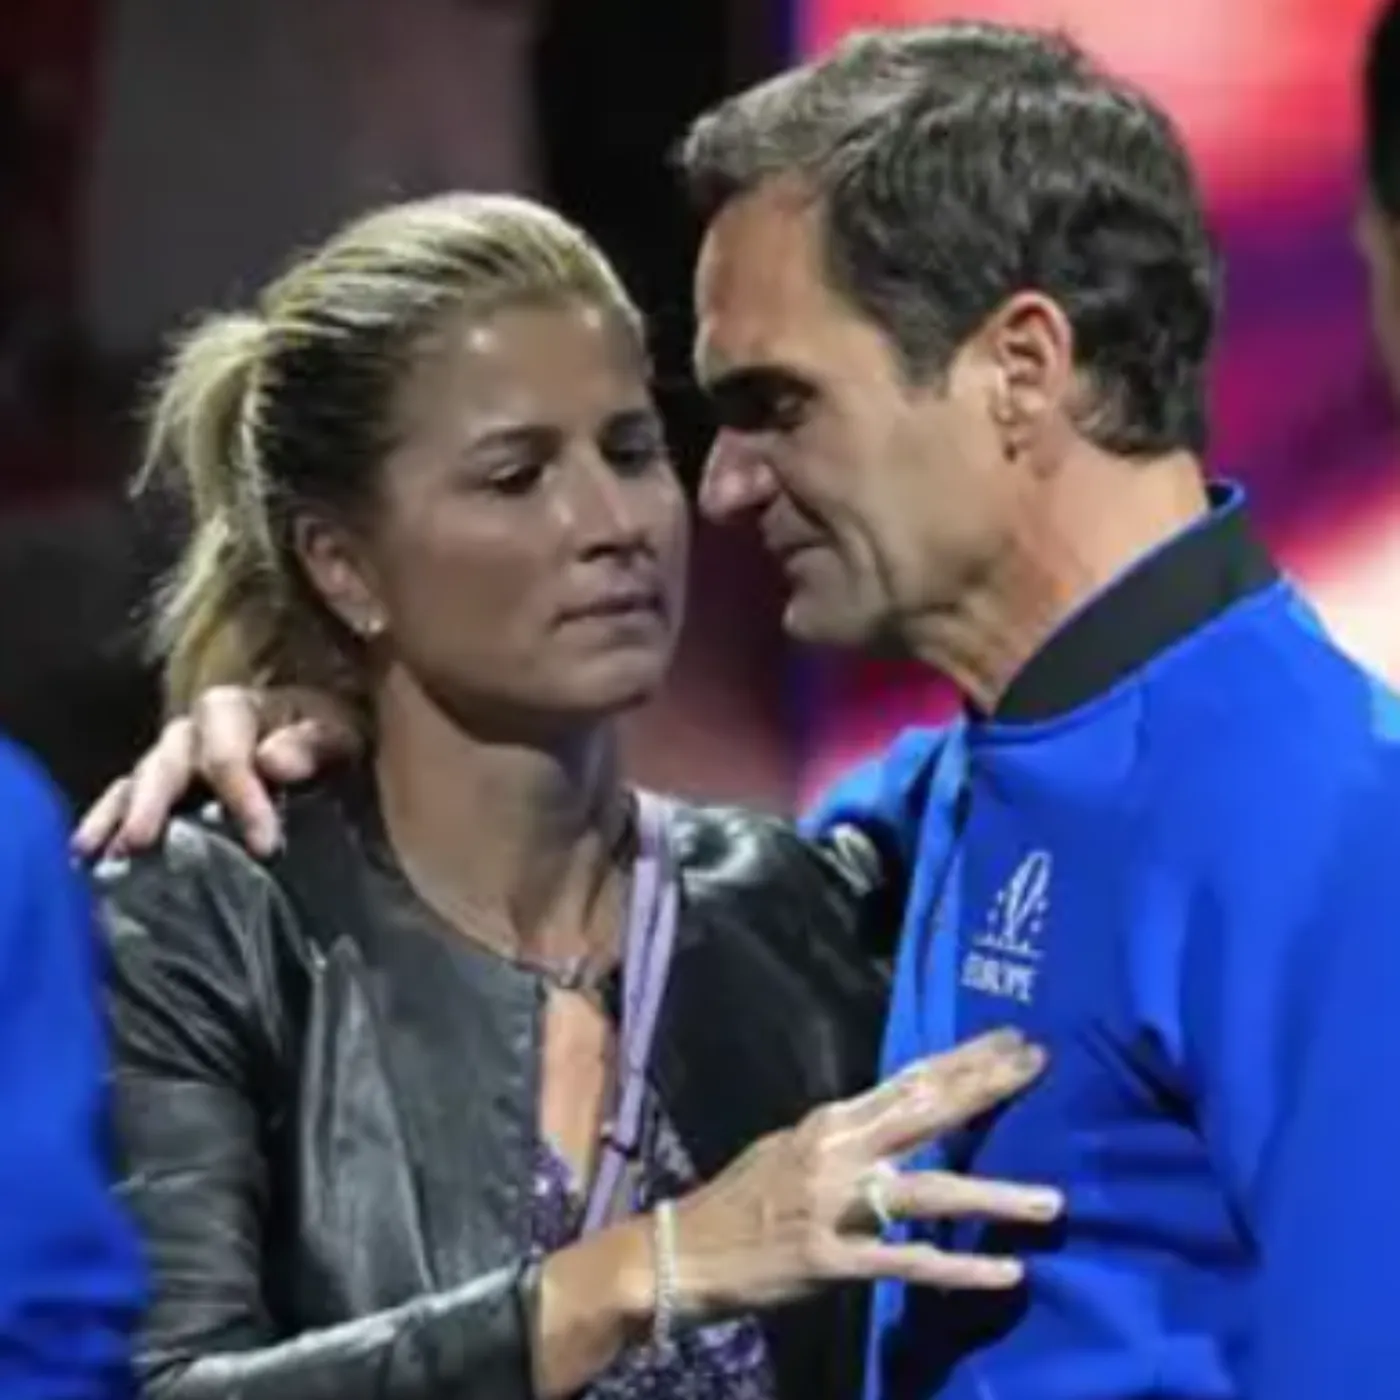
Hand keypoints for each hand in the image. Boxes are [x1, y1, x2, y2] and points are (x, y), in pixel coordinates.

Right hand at [72, 686, 358, 859]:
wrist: (335, 757)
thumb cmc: (337, 740)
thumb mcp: (342, 734)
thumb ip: (314, 743)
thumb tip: (274, 762)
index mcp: (240, 710)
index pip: (228, 750)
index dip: (240, 793)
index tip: (263, 844)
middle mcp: (197, 732)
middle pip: (167, 760)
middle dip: (154, 801)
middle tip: (140, 841)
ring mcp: (176, 762)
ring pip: (139, 781)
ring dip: (121, 815)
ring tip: (100, 851)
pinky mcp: (167, 793)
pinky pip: (127, 800)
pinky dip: (107, 822)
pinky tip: (86, 854)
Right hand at [668, 1028, 1059, 1317]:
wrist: (682, 1252)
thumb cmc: (741, 1198)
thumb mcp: (792, 1147)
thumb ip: (849, 1135)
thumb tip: (904, 1117)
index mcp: (830, 1121)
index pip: (909, 1081)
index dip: (964, 1060)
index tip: (1011, 1040)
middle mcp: (838, 1153)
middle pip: (925, 1114)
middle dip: (986, 1088)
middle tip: (1039, 1064)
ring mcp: (836, 1207)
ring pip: (928, 1194)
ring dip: (993, 1197)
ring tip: (1052, 1200)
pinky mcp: (832, 1262)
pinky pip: (906, 1265)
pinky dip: (958, 1269)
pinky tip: (1006, 1271)